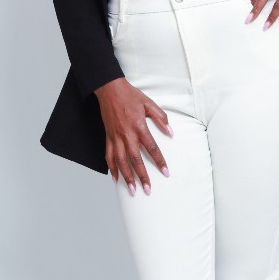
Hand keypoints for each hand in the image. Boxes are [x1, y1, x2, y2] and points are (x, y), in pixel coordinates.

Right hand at [94, 77, 172, 194]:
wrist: (110, 89)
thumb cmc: (130, 95)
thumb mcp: (149, 104)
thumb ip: (161, 118)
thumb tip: (170, 132)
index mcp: (139, 127)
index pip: (152, 148)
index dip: (159, 161)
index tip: (166, 172)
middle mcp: (126, 135)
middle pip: (135, 160)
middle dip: (142, 176)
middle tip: (148, 189)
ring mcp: (115, 137)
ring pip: (121, 162)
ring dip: (127, 177)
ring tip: (133, 190)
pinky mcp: (108, 137)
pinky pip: (108, 156)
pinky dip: (112, 168)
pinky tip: (116, 178)